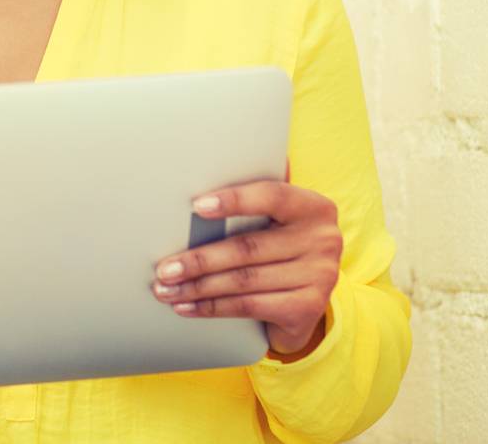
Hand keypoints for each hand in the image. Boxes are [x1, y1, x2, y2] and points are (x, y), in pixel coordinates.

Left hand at [152, 181, 342, 356]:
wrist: (306, 300)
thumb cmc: (276, 247)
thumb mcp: (274, 220)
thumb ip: (252, 201)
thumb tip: (199, 179)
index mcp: (313, 207)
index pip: (272, 196)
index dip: (234, 200)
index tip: (196, 207)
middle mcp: (323, 240)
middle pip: (247, 247)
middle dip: (198, 260)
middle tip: (164, 268)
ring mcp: (320, 277)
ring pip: (243, 281)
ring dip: (197, 287)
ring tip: (165, 289)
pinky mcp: (308, 309)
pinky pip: (249, 306)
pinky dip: (212, 307)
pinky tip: (187, 306)